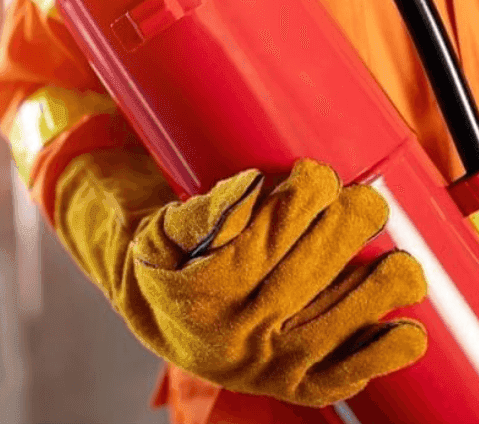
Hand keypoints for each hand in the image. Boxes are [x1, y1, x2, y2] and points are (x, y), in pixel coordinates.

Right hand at [128, 159, 427, 405]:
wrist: (163, 327)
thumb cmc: (167, 269)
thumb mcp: (158, 235)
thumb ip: (197, 213)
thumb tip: (251, 187)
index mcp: (202, 290)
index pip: (265, 235)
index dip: (303, 197)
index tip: (316, 173)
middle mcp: (237, 332)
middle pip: (309, 270)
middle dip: (347, 226)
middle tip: (364, 199)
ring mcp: (270, 364)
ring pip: (338, 321)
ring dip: (379, 286)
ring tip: (396, 258)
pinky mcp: (295, 386)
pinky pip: (346, 373)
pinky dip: (382, 352)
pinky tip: (403, 328)